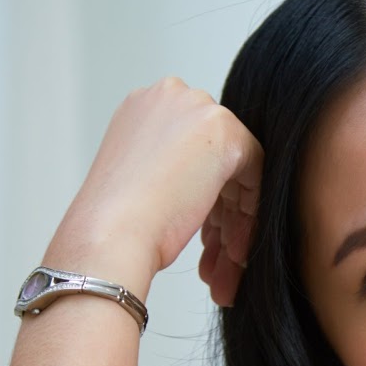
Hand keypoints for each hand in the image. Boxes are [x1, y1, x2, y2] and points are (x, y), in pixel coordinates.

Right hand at [44, 77, 262, 306]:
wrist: (110, 234)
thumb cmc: (115, 220)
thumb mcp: (142, 179)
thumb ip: (173, 166)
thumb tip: (203, 182)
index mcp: (143, 106)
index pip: (192, 152)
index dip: (205, 200)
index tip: (207, 239)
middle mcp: (170, 96)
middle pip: (216, 162)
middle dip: (221, 217)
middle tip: (220, 260)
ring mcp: (197, 110)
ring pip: (235, 172)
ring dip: (233, 225)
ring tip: (227, 269)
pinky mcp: (225, 133)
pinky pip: (254, 173)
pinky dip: (248, 213)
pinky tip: (235, 252)